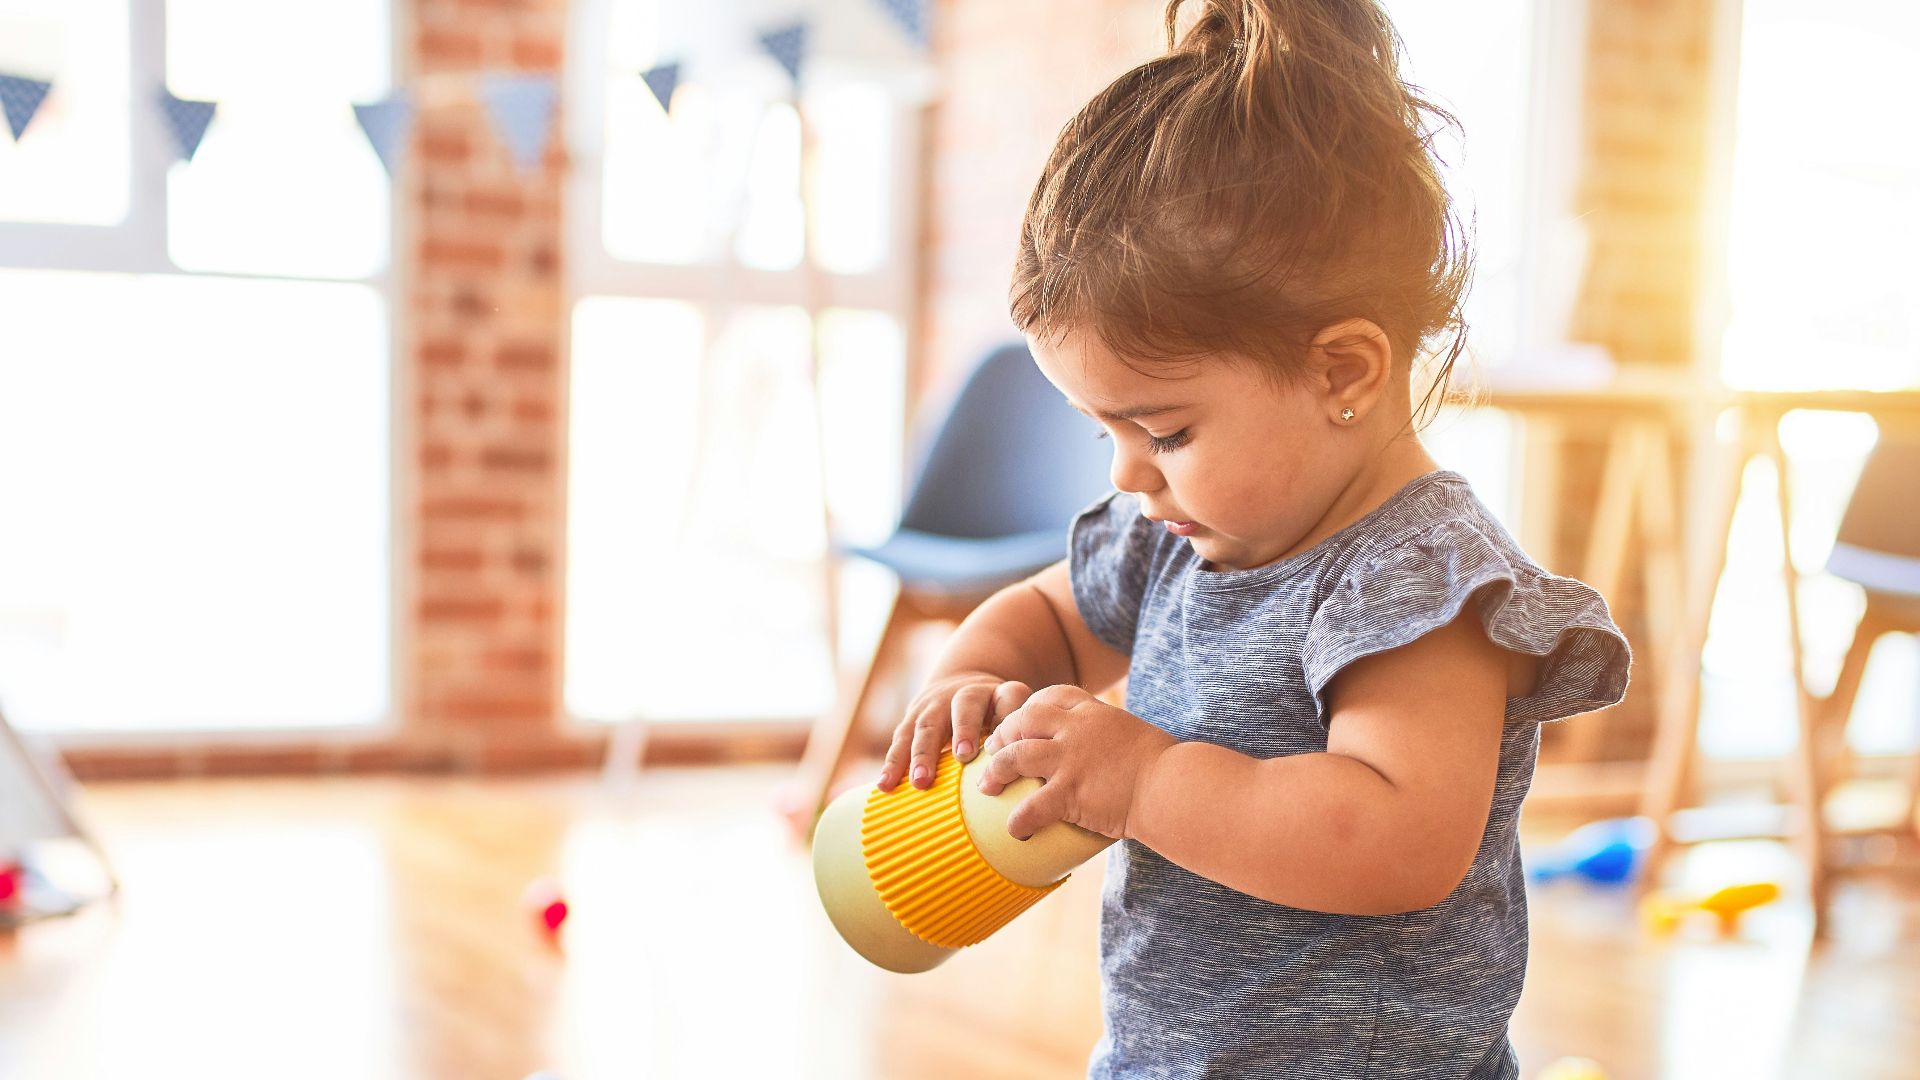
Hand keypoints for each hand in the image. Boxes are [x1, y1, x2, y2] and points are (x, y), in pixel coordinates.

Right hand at [877, 672, 1033, 791]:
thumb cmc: (994, 715)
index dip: (1007, 712)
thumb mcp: (1011, 715)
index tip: (1005, 737)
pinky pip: (900, 740)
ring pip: (927, 725)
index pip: (1008, 696)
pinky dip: (892, 763)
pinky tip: (885, 785)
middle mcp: (962, 694)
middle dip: (962, 730)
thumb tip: (1030, 773)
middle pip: (963, 707)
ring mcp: (933, 704)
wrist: (959, 686)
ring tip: (921, 782)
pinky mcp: (911, 719)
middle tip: (963, 756)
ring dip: (922, 754)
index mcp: (996, 693)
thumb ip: (1019, 735)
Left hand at [975, 685, 1177, 841]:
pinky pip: (1031, 806)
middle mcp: (1076, 729)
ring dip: (996, 771)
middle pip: (1023, 720)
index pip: (1050, 696)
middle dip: (1003, 735)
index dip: (1029, 707)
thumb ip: (1112, 736)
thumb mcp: (1135, 735)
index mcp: (1094, 712)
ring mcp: (1070, 759)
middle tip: (993, 753)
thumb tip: (1110, 751)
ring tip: (986, 787)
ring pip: (1015, 756)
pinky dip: (1019, 820)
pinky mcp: (1070, 792)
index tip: (1021, 721)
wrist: (1173, 787)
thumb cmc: (1165, 767)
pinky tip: (1015, 831)